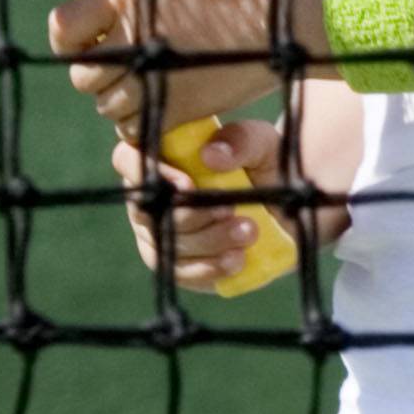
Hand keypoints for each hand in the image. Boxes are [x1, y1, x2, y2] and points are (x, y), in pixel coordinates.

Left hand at [49, 0, 300, 138]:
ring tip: (157, 86)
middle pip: (84, 75)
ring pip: (108, 107)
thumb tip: (95, 14)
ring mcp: (149, 78)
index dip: (70, 41)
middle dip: (102, 76)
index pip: (63, 26)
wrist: (281, 18)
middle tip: (132, 70)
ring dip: (126, 101)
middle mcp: (131, 37)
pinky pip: (134, 129)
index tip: (87, 45)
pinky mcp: (171, 110)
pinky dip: (145, 123)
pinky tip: (166, 106)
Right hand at [107, 119, 326, 290]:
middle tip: (230, 210)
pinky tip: (237, 259)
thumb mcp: (263, 144)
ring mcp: (159, 232)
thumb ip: (241, 140)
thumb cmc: (264, 164)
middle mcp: (151, 196)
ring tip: (249, 231)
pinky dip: (209, 268)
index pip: (126, 158)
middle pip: (146, 211)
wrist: (286, 207)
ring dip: (208, 241)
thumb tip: (210, 155)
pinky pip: (180, 272)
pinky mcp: (178, 263)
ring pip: (166, 243)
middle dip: (190, 215)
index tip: (188, 184)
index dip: (147, 172)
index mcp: (160, 157)